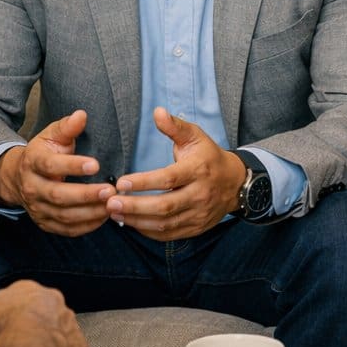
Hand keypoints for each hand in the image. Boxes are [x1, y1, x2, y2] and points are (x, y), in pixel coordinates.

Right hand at [0, 110, 114, 236]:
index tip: (96, 164)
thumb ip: (67, 127)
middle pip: (57, 195)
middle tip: (110, 190)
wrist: (19, 177)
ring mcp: (37, 208)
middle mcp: (32, 188)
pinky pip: (66, 229)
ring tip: (112, 204)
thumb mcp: (52, 136)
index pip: (51, 166)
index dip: (72, 166)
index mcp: (33, 162)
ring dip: (90, 213)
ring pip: (63, 215)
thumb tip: (81, 115)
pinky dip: (86, 226)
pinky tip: (104, 217)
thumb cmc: (43, 153)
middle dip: (85, 195)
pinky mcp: (45, 223)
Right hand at [0, 279, 89, 346]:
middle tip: (18, 345)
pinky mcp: (79, 346)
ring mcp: (70, 324)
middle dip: (31, 329)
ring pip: (60, 335)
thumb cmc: (1, 326)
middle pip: (43, 316)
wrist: (28, 343)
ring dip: (48, 346)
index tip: (4, 329)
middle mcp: (55, 303)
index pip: (21, 301)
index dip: (11, 317)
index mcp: (29, 290)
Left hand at [107, 108, 245, 240]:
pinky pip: (169, 235)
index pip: (168, 178)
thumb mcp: (195, 136)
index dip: (144, 182)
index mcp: (198, 170)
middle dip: (135, 206)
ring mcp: (199, 214)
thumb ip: (174, 126)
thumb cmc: (208, 156)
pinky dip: (148, 231)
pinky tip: (132, 223)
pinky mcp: (196, 228)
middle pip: (165, 206)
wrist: (235, 183)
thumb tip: (157, 112)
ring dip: (137, 221)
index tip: (121, 182)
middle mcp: (200, 194)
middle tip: (110, 202)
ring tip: (114, 213)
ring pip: (165, 224)